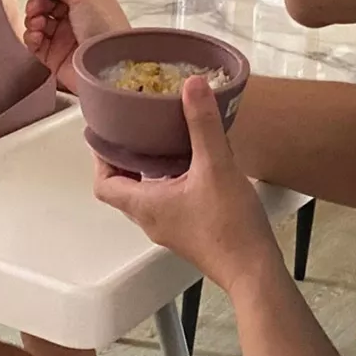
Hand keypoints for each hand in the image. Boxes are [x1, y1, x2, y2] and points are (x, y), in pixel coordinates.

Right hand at [18, 0, 129, 89]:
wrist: (109, 67)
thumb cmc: (107, 31)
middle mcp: (75, 17)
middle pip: (45, 1)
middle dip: (36, 1)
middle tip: (36, 6)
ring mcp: (64, 37)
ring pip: (37, 21)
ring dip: (32, 19)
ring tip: (38, 23)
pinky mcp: (54, 56)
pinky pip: (34, 42)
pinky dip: (31, 37)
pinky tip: (36, 36)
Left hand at [94, 77, 283, 292]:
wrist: (254, 270)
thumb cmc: (229, 224)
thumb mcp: (216, 166)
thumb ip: (203, 124)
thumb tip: (192, 84)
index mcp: (145, 205)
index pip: (104, 184)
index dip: (101, 158)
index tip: (108, 133)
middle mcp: (151, 220)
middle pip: (123, 188)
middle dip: (125, 158)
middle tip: (136, 129)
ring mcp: (171, 229)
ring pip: (148, 195)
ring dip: (149, 169)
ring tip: (164, 139)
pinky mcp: (190, 232)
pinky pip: (169, 202)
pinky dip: (171, 180)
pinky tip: (194, 163)